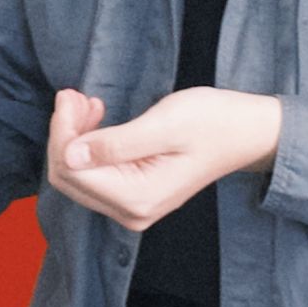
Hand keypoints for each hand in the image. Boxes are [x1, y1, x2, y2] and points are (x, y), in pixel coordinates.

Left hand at [48, 87, 281, 231]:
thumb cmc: (212, 123)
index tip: (71, 95)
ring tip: (88, 101)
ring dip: (74, 136)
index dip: (62, 132)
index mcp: (137, 197)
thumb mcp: (164, 125)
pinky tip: (98, 117)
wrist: (245, 133)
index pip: (71, 170)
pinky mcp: (133, 195)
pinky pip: (94, 174)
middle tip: (75, 95)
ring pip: (77, 175)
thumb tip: (70, 156)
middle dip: (64, 133)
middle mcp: (131, 212)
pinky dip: (88, 144)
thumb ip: (116, 143)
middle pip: (68, 177)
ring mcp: (132, 207)